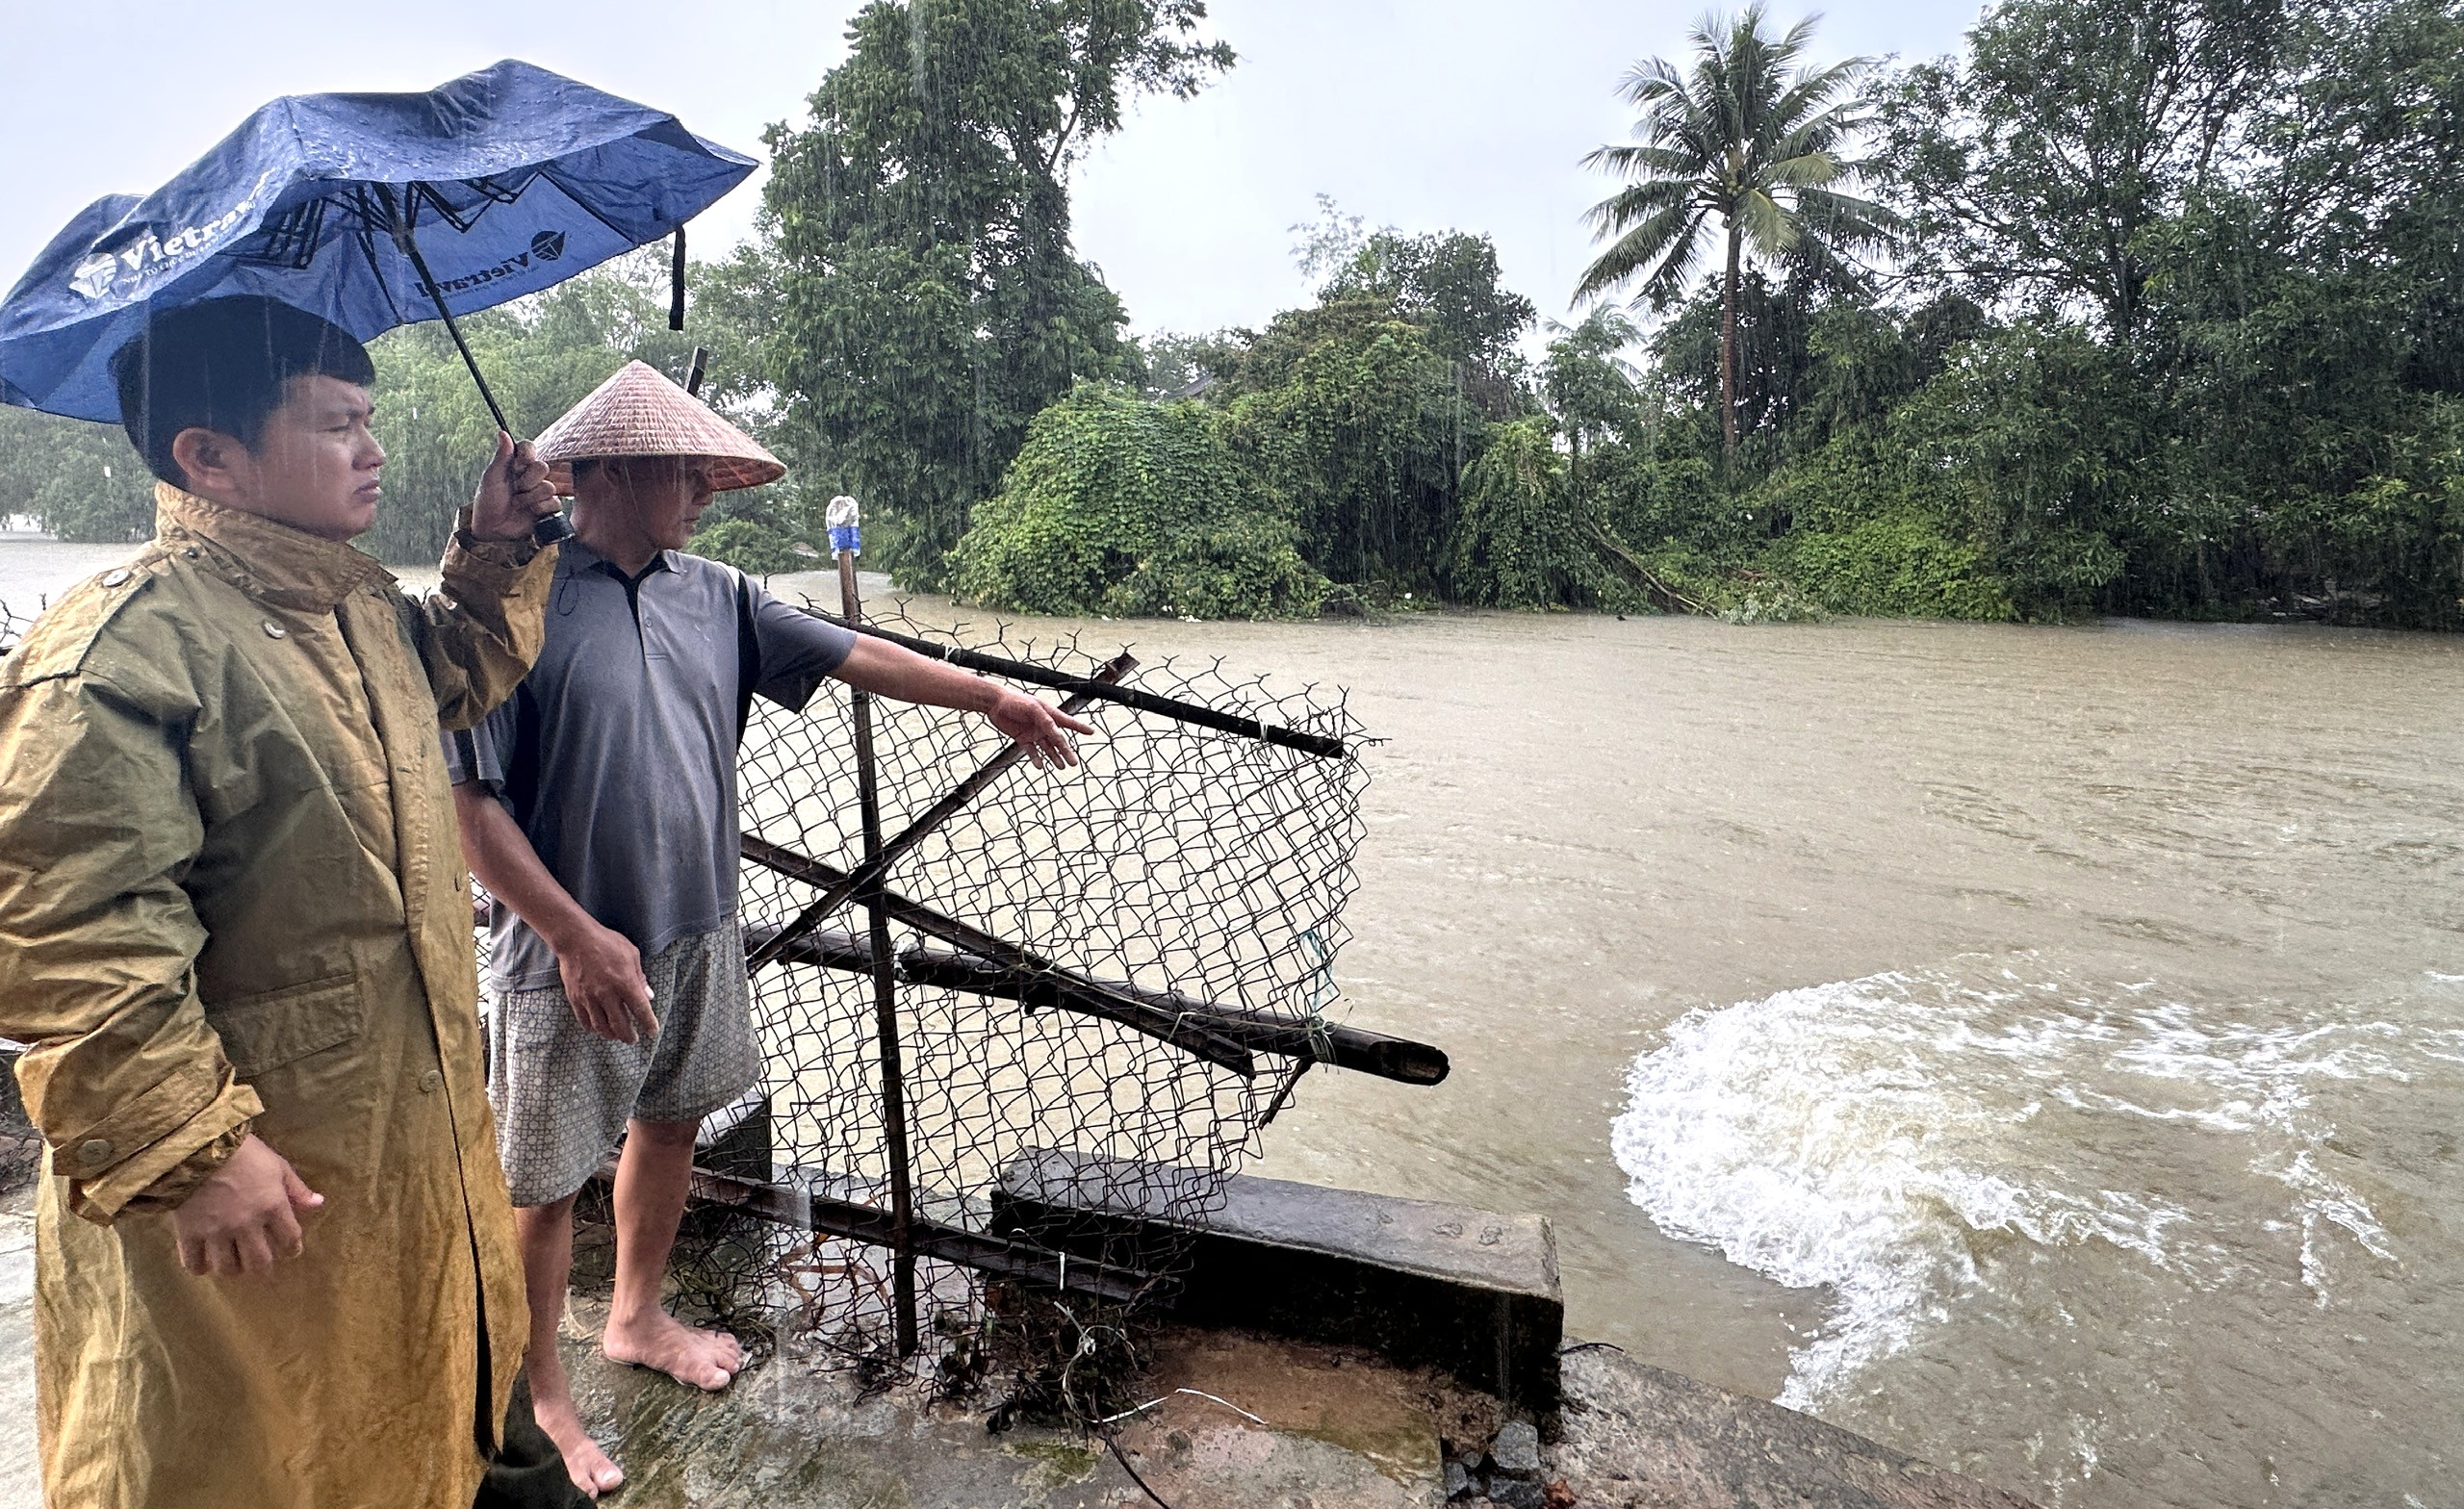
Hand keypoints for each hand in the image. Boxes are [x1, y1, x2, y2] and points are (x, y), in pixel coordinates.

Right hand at [171, 1134, 322, 1276]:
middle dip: (262, 1264)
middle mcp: (247, 1225)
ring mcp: (217, 1231)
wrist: (197, 1147)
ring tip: (232, 1259)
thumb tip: (318, 1204)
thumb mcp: (277, 1165)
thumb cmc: (243, 1152)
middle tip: (259, 1258)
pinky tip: (204, 1261)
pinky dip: (200, 1267)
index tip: (290, 1249)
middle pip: (259, 1262)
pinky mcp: (189, 1233)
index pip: (290, 1240)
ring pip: (228, 1268)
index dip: (292, 1249)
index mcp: (273, 1207)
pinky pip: (194, 1263)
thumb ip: (297, 1189)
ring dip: (233, 1267)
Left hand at [468, 432, 558, 541]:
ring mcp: (541, 490)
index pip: (530, 448)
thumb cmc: (488, 502)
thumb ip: (501, 456)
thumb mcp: (491, 478)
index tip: (518, 465)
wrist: (493, 529)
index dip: (526, 456)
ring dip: (530, 498)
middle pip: (542, 467)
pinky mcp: (549, 506)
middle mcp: (531, 475)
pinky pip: (555, 503)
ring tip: (518, 503)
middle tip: (515, 490)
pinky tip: (529, 512)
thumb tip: (502, 433)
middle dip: (527, 482)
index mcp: (516, 464)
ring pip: (549, 487)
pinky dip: (539, 509)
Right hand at [553, 920, 658, 1043]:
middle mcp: (608, 994)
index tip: (653, 1032)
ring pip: (602, 1026)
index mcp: (625, 982)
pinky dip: (593, 1028)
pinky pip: (584, 1020)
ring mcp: (589, 997)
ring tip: (616, 1035)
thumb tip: (649, 996)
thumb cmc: (607, 942)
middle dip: (629, 1036)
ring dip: (611, 1034)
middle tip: (633, 1040)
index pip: (640, 1010)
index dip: (648, 1023)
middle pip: (620, 1025)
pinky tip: (598, 1028)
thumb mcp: (631, 954)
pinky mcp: (575, 998)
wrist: (575, 938)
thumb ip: (640, 978)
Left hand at [989, 692, 1095, 769]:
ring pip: (1047, 747)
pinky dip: (1036, 758)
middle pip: (1058, 740)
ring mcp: (1033, 732)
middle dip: (1066, 751)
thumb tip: (1057, 731)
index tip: (1092, 732)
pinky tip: (1040, 766)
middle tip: (1074, 763)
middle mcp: (1043, 724)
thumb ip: (1045, 719)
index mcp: (1049, 714)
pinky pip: (1031, 751)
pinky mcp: (1022, 738)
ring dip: (1054, 757)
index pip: (1068, 722)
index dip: (1080, 727)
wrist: (994, 703)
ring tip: (1061, 767)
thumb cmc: (1015, 701)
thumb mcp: (1032, 708)